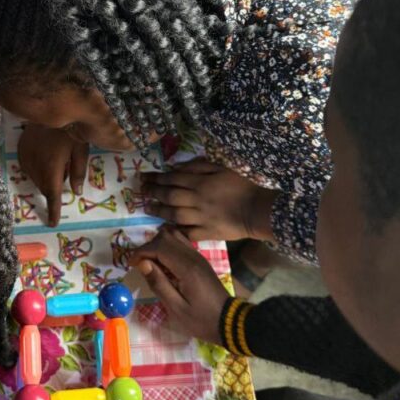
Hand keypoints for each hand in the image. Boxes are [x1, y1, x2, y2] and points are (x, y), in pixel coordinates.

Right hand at [17, 124, 88, 226]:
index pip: (52, 195)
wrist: (48, 104)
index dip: (53, 210)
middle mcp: (35, 166)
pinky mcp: (19, 149)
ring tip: (57, 157)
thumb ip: (78, 171)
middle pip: (44, 187)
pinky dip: (38, 168)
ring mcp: (24, 157)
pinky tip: (46, 154)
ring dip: (46, 177)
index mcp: (51, 168)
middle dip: (54, 188)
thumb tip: (76, 192)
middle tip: (65, 171)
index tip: (52, 223)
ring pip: (35, 178)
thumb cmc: (69, 127)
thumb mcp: (81, 148)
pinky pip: (28, 167)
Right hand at [128, 226, 229, 342]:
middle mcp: (193, 256)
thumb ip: (159, 284)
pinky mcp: (199, 260)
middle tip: (138, 264)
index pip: (159, 247)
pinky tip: (163, 262)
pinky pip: (180, 243)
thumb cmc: (201, 319)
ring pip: (173, 235)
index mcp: (187, 268)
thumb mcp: (176, 308)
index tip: (130, 264)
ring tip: (150, 262)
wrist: (229, 321)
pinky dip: (167, 246)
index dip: (141, 252)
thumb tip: (143, 264)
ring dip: (158, 244)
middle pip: (165, 236)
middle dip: (147, 247)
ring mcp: (197, 256)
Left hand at [142, 160, 276, 240]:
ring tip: (148, 208)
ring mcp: (200, 218)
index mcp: (200, 183)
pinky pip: (187, 233)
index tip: (144, 177)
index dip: (156, 178)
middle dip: (153, 193)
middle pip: (169, 196)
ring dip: (159, 211)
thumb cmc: (242, 186)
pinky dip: (176, 231)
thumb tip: (178, 167)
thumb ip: (199, 167)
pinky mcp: (207, 233)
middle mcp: (196, 200)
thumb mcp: (221, 168)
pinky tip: (167, 229)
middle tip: (142, 191)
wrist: (257, 210)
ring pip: (174, 215)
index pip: (172, 179)